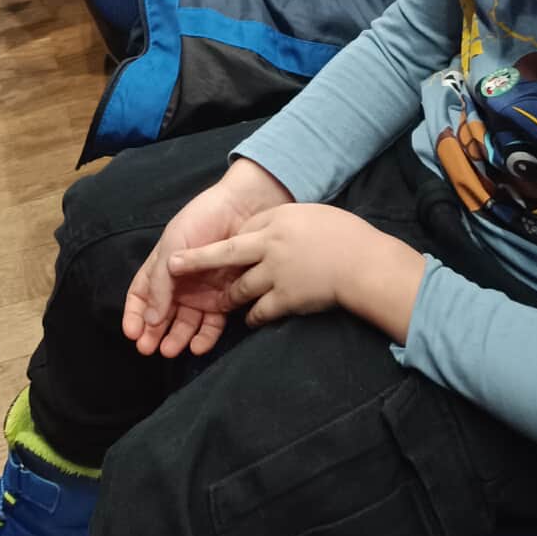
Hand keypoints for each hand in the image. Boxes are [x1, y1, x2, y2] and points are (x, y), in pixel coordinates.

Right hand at [123, 162, 292, 358]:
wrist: (244, 207)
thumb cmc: (202, 219)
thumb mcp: (173, 243)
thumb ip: (160, 281)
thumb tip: (150, 319)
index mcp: (162, 266)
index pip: (141, 295)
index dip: (134, 314)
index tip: (132, 333)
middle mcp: (180, 283)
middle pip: (161, 315)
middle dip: (152, 333)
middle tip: (148, 349)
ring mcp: (202, 292)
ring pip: (184, 323)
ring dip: (176, 339)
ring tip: (170, 350)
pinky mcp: (225, 299)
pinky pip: (212, 325)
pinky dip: (203, 338)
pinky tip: (196, 347)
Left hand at [168, 204, 425, 334]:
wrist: (362, 262)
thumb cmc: (342, 233)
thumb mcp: (308, 216)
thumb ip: (284, 224)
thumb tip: (268, 231)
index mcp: (274, 224)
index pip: (240, 231)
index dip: (218, 243)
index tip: (198, 250)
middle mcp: (269, 247)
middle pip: (226, 256)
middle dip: (198, 263)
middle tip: (174, 269)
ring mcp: (276, 275)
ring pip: (240, 289)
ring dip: (230, 298)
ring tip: (220, 304)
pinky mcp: (286, 300)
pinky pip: (260, 312)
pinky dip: (252, 316)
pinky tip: (250, 319)